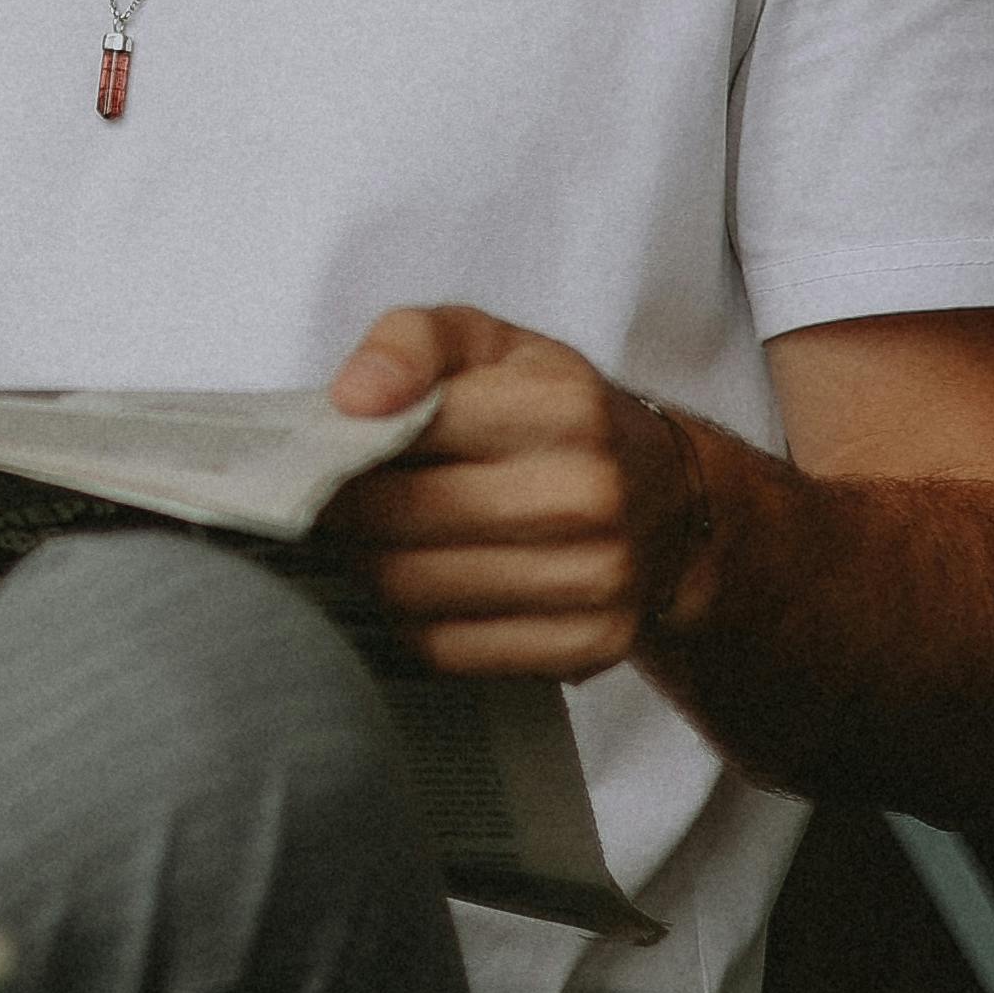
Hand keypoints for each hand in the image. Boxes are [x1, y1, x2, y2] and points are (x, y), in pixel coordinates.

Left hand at [325, 302, 710, 676]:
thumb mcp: (490, 344)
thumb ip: (411, 342)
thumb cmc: (554, 413)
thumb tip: (352, 398)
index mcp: (561, 406)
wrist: (670, 501)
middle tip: (325, 509)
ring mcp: (595, 577)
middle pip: (400, 521)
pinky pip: (448, 650)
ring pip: (414, 592)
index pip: (406, 432)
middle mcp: (586, 494)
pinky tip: (412, 592)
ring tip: (363, 546)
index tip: (323, 455)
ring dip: (367, 572)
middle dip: (344, 516)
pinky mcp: (588, 645)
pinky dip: (408, 624)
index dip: (344, 448)